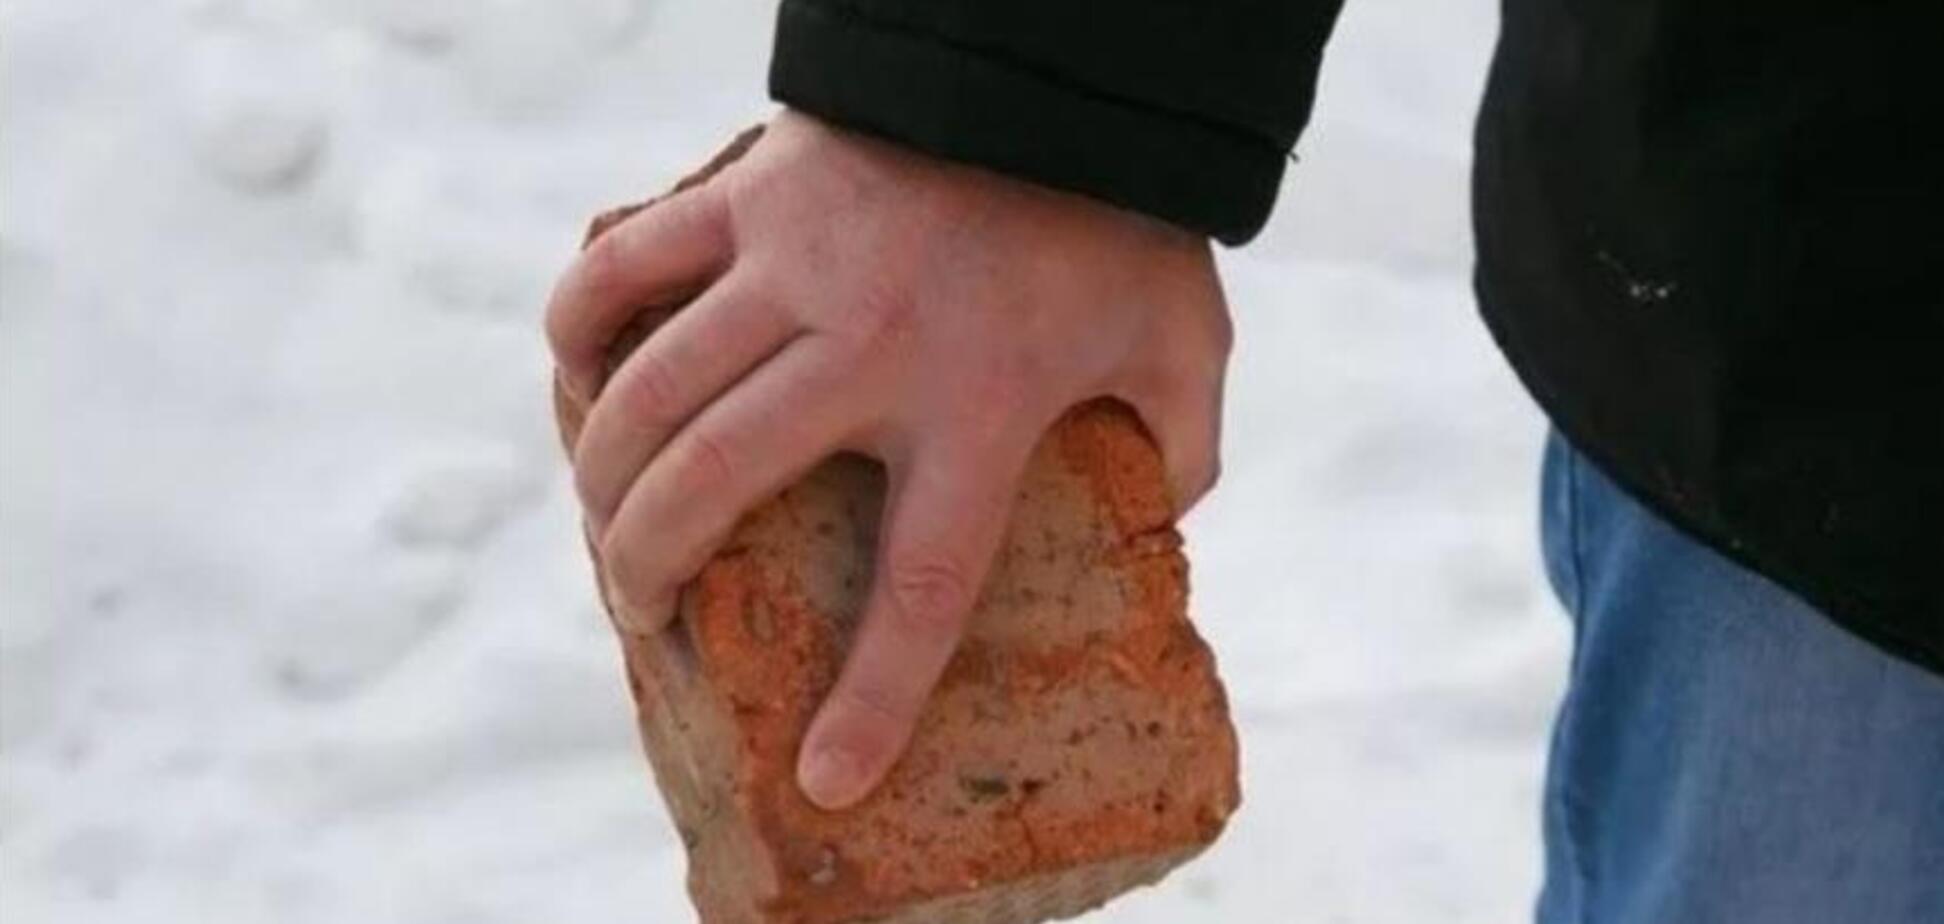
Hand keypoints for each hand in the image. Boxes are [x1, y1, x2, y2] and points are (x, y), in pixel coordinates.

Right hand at [546, 110, 1231, 808]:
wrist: (1059, 69)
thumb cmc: (1123, 215)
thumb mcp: (1185, 346)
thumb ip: (1177, 451)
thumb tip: (1153, 526)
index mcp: (981, 402)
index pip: (919, 586)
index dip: (871, 699)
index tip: (826, 779)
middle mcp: (872, 344)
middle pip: (716, 486)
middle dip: (648, 572)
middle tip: (643, 614)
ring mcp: (793, 263)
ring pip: (649, 393)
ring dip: (601, 479)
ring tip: (602, 530)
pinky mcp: (748, 195)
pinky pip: (622, 266)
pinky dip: (579, 328)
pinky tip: (580, 382)